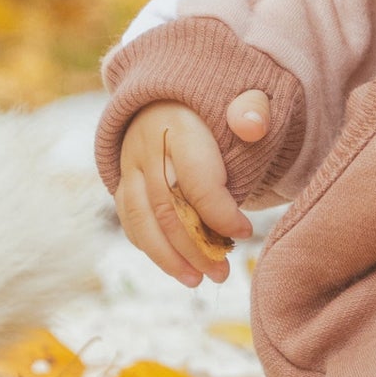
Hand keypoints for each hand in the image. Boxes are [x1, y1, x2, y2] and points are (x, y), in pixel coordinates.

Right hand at [116, 93, 270, 286]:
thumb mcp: (244, 96)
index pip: (196, 181)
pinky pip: (131, 222)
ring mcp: (129, 168)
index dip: (220, 213)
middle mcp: (146, 149)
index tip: (245, 233)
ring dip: (168, 258)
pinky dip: (152, 248)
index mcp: (177, 128)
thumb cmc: (217, 104)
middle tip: (222, 273)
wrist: (171, 97)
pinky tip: (176, 266)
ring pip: (141, 220)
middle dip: (195, 248)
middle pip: (167, 208)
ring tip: (197, 280)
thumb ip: (253, 109)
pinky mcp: (122, 184)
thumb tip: (252, 124)